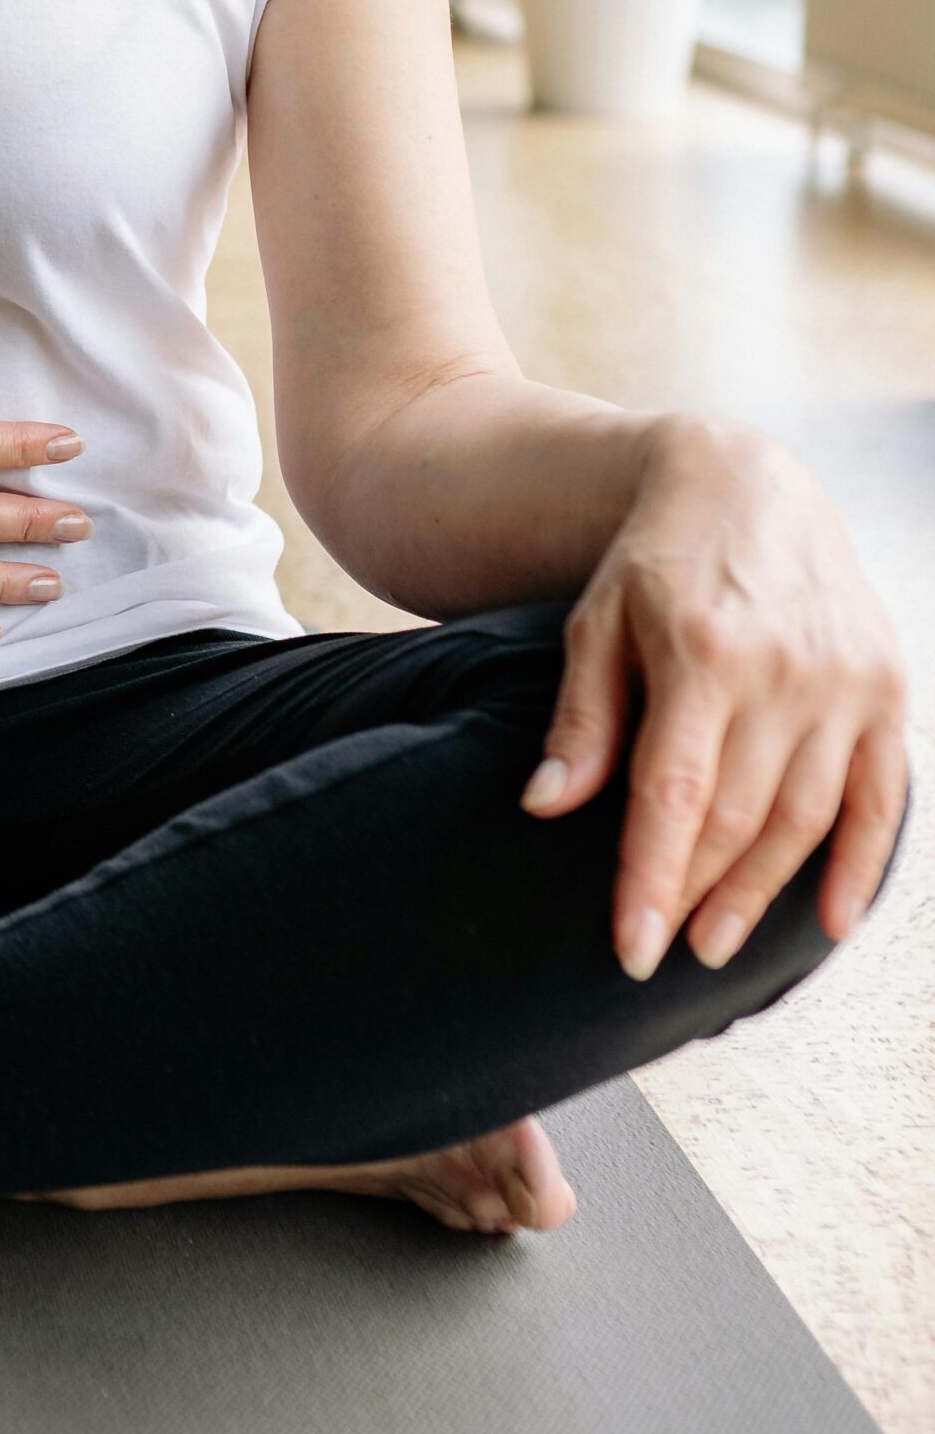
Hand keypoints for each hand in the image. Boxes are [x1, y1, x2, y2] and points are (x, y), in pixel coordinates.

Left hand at [522, 415, 911, 979]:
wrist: (746, 482)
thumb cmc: (654, 559)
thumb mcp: (597, 622)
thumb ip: (581, 719)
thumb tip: (545, 809)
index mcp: (703, 652)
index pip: (675, 792)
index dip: (651, 877)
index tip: (630, 948)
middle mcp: (785, 672)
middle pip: (742, 815)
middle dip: (699, 893)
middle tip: (668, 951)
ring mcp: (845, 682)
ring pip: (808, 816)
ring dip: (764, 891)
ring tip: (717, 941)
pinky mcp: (887, 685)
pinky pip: (883, 794)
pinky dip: (862, 863)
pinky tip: (828, 920)